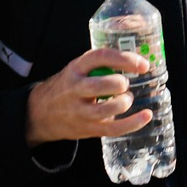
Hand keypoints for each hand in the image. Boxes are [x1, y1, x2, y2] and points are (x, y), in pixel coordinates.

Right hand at [24, 47, 154, 146]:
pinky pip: (112, 128)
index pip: (100, 58)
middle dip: (119, 83)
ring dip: (123, 103)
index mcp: (75, 69)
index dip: (124, 59)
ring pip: (104, 109)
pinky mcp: (86, 128)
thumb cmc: (68, 87)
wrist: (40, 113)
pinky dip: (132, 123)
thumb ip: (99, 65)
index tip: (142, 64)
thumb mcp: (77, 69)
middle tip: (125, 84)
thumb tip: (137, 60)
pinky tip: (145, 115)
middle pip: (100, 85)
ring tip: (126, 99)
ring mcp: (79, 111)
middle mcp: (75, 89)